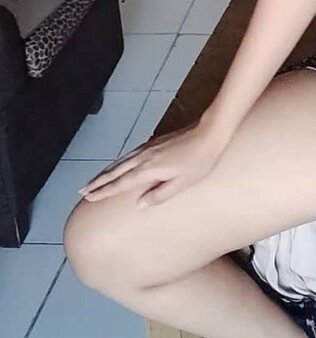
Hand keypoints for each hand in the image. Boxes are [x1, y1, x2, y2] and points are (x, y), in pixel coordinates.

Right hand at [77, 117, 224, 208]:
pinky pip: (129, 154)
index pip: (120, 183)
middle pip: (115, 171)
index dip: (104, 191)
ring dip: (106, 171)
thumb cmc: (200, 161)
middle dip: (98, 182)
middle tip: (82, 191)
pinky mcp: (155, 142)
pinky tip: (118, 164)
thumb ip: (160, 195)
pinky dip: (119, 162)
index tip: (88, 198)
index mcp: (148, 170)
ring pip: (121, 161)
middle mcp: (143, 158)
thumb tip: (139, 205)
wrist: (210, 133)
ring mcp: (148, 148)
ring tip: (94, 180)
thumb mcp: (182, 183)